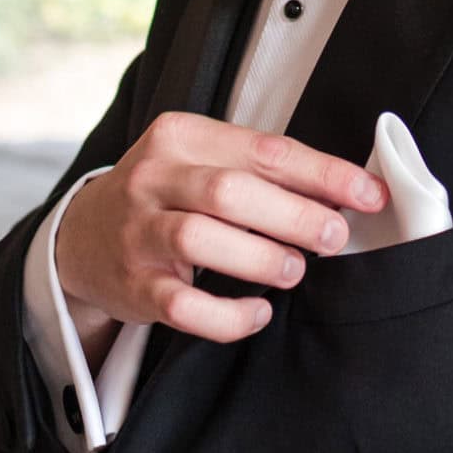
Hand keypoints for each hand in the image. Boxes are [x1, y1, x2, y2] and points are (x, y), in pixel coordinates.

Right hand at [55, 110, 386, 347]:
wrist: (83, 235)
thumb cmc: (165, 195)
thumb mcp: (203, 161)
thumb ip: (262, 170)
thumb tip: (343, 192)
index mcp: (181, 136)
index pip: (266, 149)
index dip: (325, 174)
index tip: (369, 195)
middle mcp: (153, 178)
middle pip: (232, 192)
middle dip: (295, 216)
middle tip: (332, 237)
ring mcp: (138, 232)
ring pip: (202, 240)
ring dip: (262, 259)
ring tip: (294, 270)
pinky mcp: (134, 285)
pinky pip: (185, 307)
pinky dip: (230, 316)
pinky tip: (257, 312)